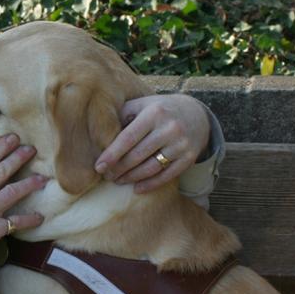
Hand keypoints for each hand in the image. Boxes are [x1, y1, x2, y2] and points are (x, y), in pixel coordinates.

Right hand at [0, 134, 44, 284]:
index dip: (0, 147)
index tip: (11, 138)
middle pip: (0, 171)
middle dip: (18, 158)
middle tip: (31, 150)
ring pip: (12, 192)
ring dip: (29, 184)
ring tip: (42, 179)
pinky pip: (16, 222)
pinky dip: (30, 219)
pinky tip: (39, 216)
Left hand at [93, 94, 209, 193]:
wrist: (196, 114)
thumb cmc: (158, 110)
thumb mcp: (141, 105)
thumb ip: (121, 116)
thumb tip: (99, 134)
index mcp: (154, 113)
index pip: (128, 138)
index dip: (112, 154)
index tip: (98, 166)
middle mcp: (170, 128)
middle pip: (138, 155)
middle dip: (119, 168)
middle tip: (106, 176)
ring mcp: (181, 144)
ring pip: (152, 167)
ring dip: (132, 177)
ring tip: (118, 181)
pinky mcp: (190, 157)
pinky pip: (167, 175)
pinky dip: (151, 184)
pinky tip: (137, 188)